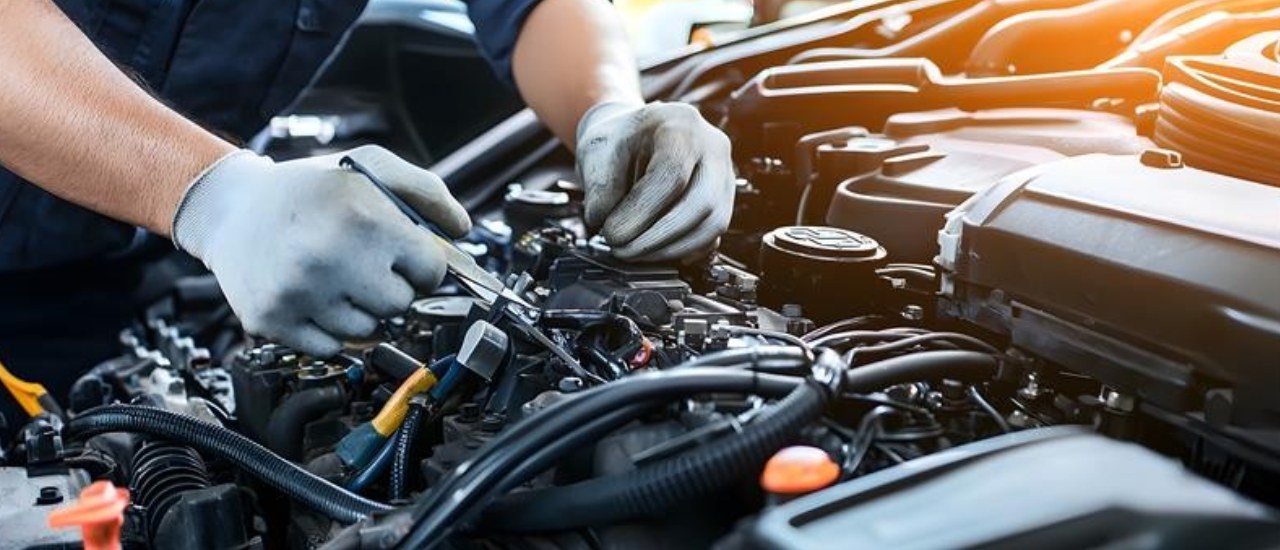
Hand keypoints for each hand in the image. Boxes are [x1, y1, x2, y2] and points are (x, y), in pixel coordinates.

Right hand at [172, 146, 470, 356]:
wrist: (232, 207)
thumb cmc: (309, 188)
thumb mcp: (371, 166)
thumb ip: (427, 192)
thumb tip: (462, 230)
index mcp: (362, 217)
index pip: (432, 271)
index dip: (423, 264)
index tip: (406, 256)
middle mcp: (329, 257)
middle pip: (401, 304)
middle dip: (392, 286)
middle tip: (365, 264)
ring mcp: (298, 293)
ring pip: (368, 329)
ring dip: (360, 308)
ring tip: (336, 276)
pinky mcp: (273, 320)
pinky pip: (331, 347)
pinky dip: (329, 328)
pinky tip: (315, 295)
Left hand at [575, 101, 734, 261]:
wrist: (634, 136)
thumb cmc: (619, 140)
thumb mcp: (598, 151)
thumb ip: (601, 188)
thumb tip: (604, 226)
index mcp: (681, 125)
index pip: (672, 174)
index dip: (642, 211)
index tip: (612, 233)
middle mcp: (713, 148)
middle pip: (702, 203)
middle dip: (659, 237)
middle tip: (622, 250)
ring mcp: (724, 175)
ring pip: (713, 224)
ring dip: (670, 248)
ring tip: (633, 253)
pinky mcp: (724, 201)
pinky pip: (712, 235)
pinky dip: (682, 250)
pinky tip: (653, 252)